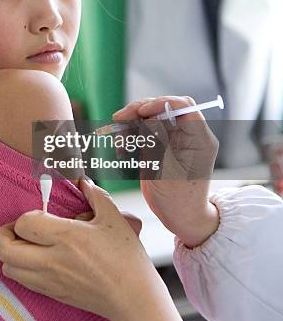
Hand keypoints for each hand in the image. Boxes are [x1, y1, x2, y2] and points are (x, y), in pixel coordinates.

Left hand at [0, 178, 183, 320]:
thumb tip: (83, 182)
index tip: (40, 213)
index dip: (27, 215)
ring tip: (25, 244)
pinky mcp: (53, 295)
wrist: (134, 299)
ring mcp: (50, 281)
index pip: (24, 223)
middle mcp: (51, 260)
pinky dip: (20, 269)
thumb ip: (95, 195)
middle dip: (4, 234)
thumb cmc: (126, 258)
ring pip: (9, 268)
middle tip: (17, 227)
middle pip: (6, 249)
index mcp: (65, 237)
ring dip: (10, 253)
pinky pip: (22, 282)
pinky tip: (36, 260)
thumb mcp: (113, 218)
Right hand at [112, 96, 219, 246]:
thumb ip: (158, 141)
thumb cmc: (179, 200)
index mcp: (199, 138)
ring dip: (132, 122)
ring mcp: (174, 137)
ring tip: (120, 140)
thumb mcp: (166, 171)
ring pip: (151, 115)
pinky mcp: (161, 142)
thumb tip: (149, 119)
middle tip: (120, 119)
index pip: (184, 106)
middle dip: (140, 110)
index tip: (142, 111)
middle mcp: (188, 134)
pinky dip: (131, 134)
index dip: (162, 103)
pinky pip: (144, 129)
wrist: (179, 217)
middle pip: (163, 107)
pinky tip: (123, 147)